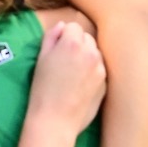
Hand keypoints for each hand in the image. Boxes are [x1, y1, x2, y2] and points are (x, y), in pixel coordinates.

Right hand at [23, 19, 105, 141]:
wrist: (55, 120)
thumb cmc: (42, 89)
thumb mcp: (41, 58)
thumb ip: (51, 36)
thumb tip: (62, 26)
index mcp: (73, 42)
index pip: (73, 26)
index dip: (63, 37)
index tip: (57, 50)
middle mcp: (91, 51)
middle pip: (86, 37)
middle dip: (77, 44)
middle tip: (64, 62)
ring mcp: (101, 67)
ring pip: (95, 52)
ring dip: (86, 57)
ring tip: (73, 74)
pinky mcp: (106, 82)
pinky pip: (99, 68)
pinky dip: (92, 71)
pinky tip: (80, 85)